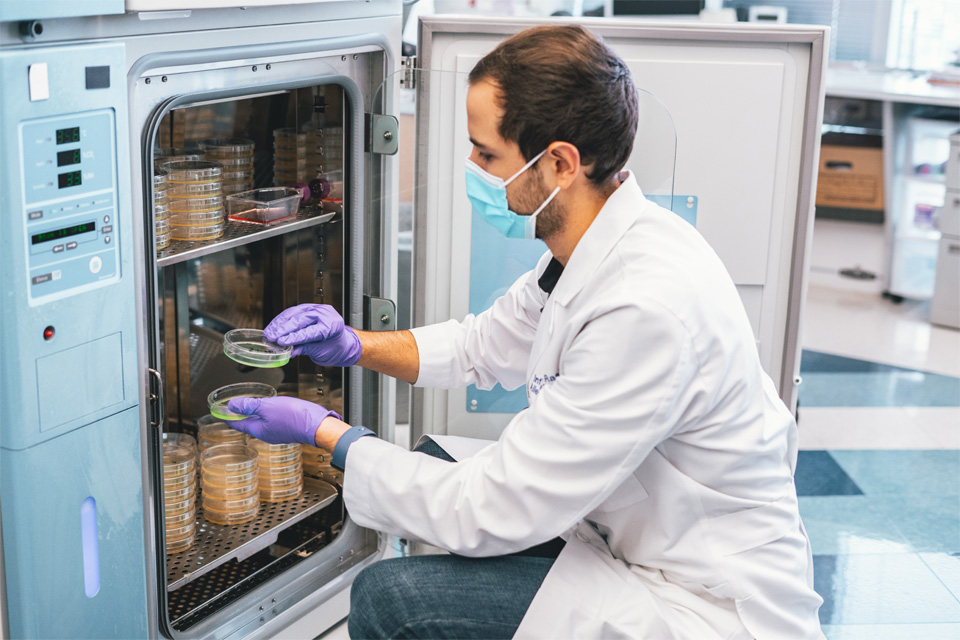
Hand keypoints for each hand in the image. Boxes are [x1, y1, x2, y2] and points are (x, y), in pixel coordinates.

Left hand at [227, 396, 341, 445]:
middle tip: (234, 408)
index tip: (220, 412)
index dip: (228, 417)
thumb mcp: (267, 406)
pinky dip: (267, 414)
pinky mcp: (288, 429)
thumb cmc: (293, 416)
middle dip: (241, 416)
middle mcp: (267, 434)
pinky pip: (273, 421)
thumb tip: (232, 405)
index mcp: (258, 429)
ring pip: (262, 422)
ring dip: (254, 414)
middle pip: (249, 424)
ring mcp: (278, 432)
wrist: (317, 425)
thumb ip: (249, 405)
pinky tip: (271, 408)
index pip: (238, 423)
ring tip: (250, 406)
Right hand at [264, 304, 361, 366]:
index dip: (294, 337)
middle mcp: (325, 314)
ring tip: (269, 333)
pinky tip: (274, 326)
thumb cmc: (334, 348)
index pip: (310, 331)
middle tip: (271, 337)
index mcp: (332, 325)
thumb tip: (290, 351)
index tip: (282, 342)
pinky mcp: (308, 307)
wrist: (341, 342)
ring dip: (279, 324)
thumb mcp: (321, 352)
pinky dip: (282, 319)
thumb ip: (305, 349)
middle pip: (300, 320)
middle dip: (283, 329)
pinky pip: (292, 312)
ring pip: (294, 314)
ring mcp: (317, 308)